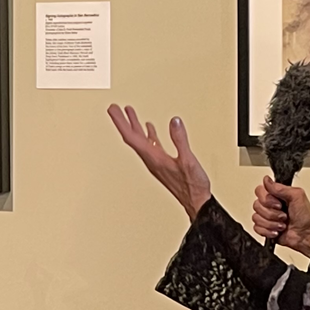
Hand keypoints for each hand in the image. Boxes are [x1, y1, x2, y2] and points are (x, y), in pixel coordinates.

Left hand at [108, 104, 211, 220]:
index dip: (121, 122)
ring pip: (140, 140)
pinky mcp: (162, 163)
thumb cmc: (192, 185)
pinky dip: (149, 134)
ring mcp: (156, 162)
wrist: (196, 201)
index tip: (112, 109)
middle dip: (123, 121)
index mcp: (153, 158)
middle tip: (114, 108)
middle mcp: (151, 160)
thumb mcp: (188, 160)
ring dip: (134, 126)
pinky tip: (150, 128)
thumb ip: (180, 139)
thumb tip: (174, 121)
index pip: (131, 137)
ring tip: (129, 112)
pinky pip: (151, 145)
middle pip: (132, 138)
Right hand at [252, 176, 309, 256]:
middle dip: (271, 213)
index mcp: (277, 195)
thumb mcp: (296, 196)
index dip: (267, 199)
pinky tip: (277, 231)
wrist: (306, 235)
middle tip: (284, 215)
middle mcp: (270, 205)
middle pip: (256, 205)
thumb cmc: (305, 217)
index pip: (260, 190)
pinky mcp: (265, 228)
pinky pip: (257, 228)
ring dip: (271, 223)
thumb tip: (267, 180)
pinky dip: (268, 231)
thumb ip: (280, 187)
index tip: (279, 204)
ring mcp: (267, 217)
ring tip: (283, 224)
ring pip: (256, 217)